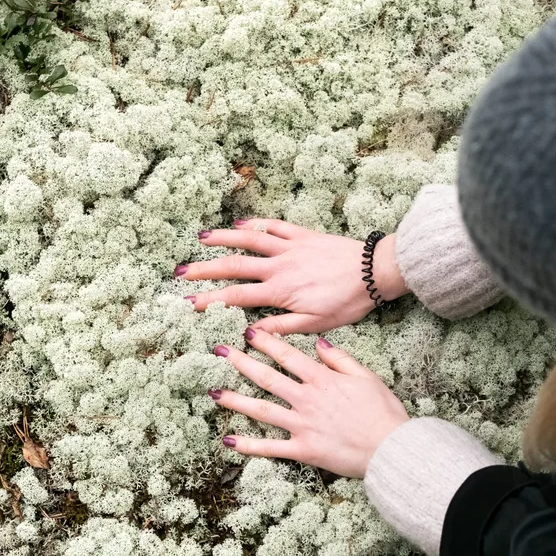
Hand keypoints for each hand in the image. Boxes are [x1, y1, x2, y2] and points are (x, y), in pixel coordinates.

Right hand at [180, 219, 409, 335]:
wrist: (374, 272)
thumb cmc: (348, 302)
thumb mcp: (315, 324)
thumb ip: (281, 327)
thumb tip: (249, 333)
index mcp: (279, 291)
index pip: (235, 296)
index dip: (210, 299)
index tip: (189, 303)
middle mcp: (279, 266)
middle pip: (233, 266)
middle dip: (204, 269)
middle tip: (181, 272)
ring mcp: (290, 247)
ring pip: (249, 239)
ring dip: (223, 238)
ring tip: (201, 238)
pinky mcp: (303, 235)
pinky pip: (275, 226)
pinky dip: (257, 223)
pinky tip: (242, 222)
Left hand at [208, 327, 409, 478]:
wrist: (390, 448)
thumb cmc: (383, 412)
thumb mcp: (366, 377)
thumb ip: (340, 359)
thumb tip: (318, 344)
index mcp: (322, 379)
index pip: (288, 355)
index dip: (266, 342)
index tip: (247, 332)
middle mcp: (307, 399)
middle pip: (267, 377)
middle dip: (241, 363)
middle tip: (219, 352)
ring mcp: (302, 425)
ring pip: (262, 410)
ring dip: (236, 400)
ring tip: (213, 393)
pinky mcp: (303, 450)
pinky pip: (271, 448)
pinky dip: (249, 445)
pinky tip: (229, 440)